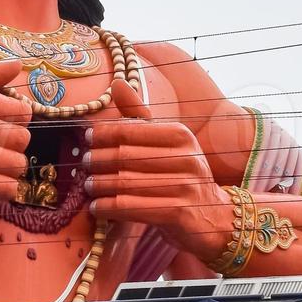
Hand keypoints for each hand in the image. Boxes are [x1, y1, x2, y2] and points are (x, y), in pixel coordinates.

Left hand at [84, 80, 231, 257]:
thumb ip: (140, 116)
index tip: (87, 137)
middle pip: (126, 156)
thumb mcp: (168, 143)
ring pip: (127, 183)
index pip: (132, 130)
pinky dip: (110, 208)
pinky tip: (97, 208)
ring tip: (87, 186)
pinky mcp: (180, 214)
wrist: (217, 218)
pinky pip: (134, 208)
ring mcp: (185, 187)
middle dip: (99, 160)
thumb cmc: (184, 176)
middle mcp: (186, 158)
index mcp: (181, 135)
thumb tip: (116, 83)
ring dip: (100, 185)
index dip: (105, 133)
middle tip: (83, 164)